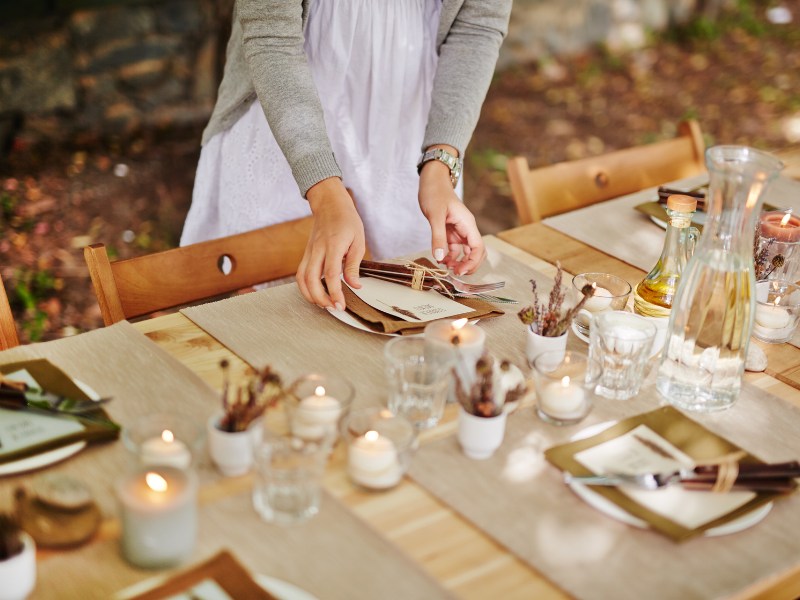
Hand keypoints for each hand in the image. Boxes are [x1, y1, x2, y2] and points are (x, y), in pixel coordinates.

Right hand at [297, 178, 364, 309]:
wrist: (330, 205)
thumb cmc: (347, 221)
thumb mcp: (358, 241)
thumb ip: (354, 265)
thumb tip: (355, 286)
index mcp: (333, 245)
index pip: (331, 274)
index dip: (334, 292)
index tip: (340, 305)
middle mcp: (317, 249)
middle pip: (311, 279)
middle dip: (320, 298)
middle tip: (333, 308)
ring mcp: (309, 252)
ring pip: (301, 279)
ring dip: (310, 295)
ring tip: (324, 305)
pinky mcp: (306, 254)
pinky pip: (300, 274)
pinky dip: (305, 288)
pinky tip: (315, 294)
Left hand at [418, 150, 484, 274]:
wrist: (431, 180)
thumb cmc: (435, 193)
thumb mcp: (435, 215)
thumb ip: (438, 237)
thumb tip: (441, 257)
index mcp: (467, 224)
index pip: (478, 248)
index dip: (472, 262)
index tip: (460, 271)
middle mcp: (466, 229)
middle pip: (476, 252)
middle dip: (468, 265)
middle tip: (455, 273)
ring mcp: (459, 231)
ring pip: (465, 252)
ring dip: (458, 262)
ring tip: (446, 268)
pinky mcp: (450, 232)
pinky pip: (454, 248)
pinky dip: (449, 256)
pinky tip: (441, 259)